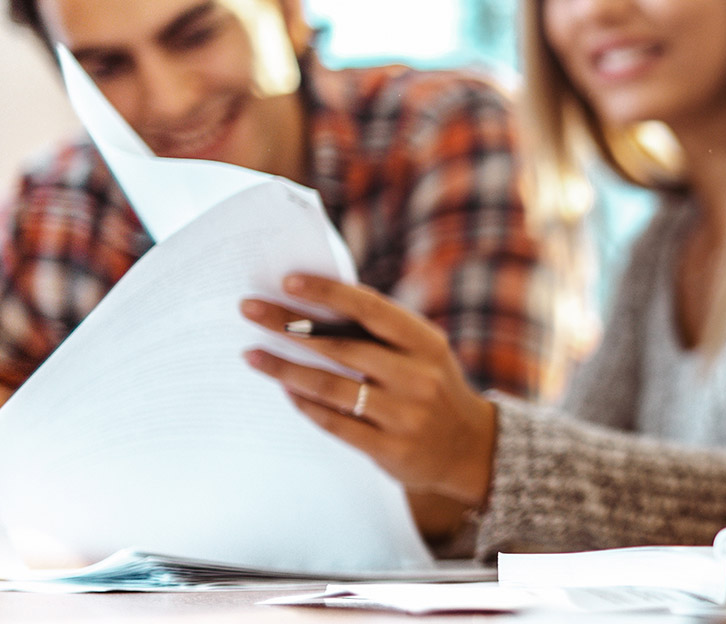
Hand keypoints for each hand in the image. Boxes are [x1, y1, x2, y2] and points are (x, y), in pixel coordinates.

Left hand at [241, 274, 495, 512]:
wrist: (470, 447)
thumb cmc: (432, 386)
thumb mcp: (423, 352)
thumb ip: (383, 331)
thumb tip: (322, 302)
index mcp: (426, 342)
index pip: (371, 310)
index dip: (328, 294)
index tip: (288, 281)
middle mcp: (418, 376)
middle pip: (342, 347)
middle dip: (289, 326)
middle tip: (249, 309)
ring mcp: (405, 415)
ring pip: (332, 387)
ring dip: (285, 369)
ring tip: (252, 355)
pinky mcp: (390, 448)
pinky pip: (335, 423)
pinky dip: (305, 405)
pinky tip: (284, 390)